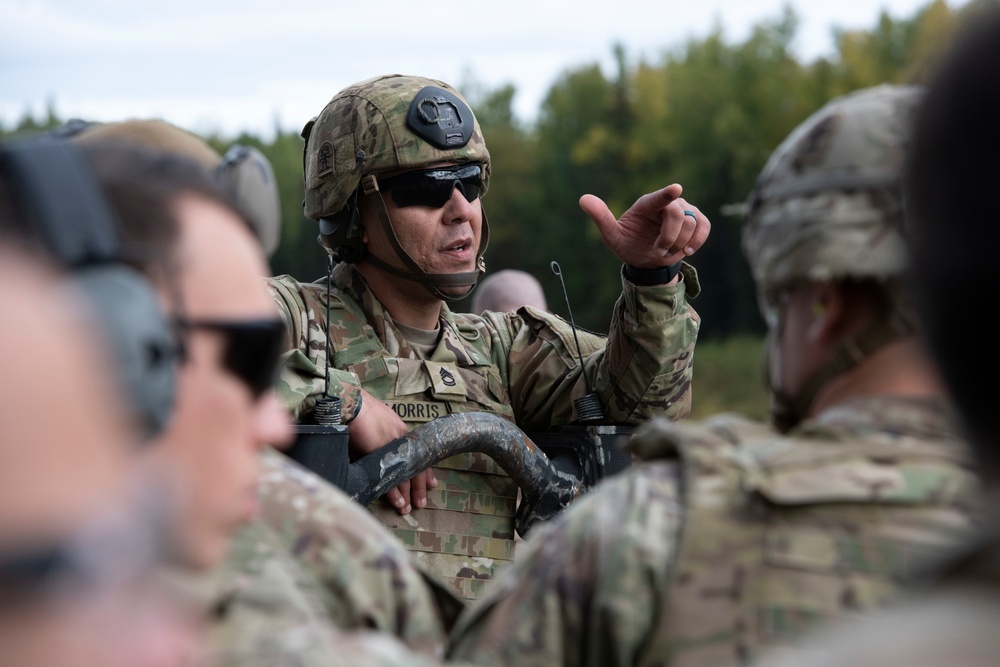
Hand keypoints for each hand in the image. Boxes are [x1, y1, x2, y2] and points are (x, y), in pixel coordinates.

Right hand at [346, 389, 437, 514]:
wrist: (351, 402)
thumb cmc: (359, 412)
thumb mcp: (376, 427)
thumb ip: (380, 443)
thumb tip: (376, 455)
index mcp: (402, 432)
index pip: (419, 455)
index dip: (425, 471)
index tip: (431, 484)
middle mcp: (403, 440)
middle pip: (416, 468)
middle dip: (419, 488)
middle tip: (421, 503)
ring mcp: (395, 447)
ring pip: (406, 475)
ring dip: (407, 494)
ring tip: (407, 508)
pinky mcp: (383, 453)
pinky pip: (392, 477)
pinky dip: (394, 492)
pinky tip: (398, 501)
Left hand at [581, 184, 710, 273]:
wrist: (647, 260)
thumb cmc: (628, 245)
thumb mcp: (612, 236)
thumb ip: (601, 218)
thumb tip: (583, 198)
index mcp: (647, 204)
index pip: (659, 197)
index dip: (667, 193)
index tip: (676, 189)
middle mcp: (667, 203)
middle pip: (677, 215)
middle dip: (669, 237)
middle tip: (658, 251)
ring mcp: (685, 210)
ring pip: (692, 223)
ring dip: (680, 244)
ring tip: (666, 251)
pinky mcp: (698, 221)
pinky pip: (704, 227)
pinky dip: (698, 240)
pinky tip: (687, 250)